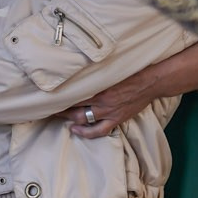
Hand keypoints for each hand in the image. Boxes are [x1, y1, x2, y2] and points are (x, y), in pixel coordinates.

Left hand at [55, 41, 197, 138]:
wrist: (151, 81)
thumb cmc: (130, 70)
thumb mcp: (109, 66)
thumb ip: (94, 70)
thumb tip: (75, 65)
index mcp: (98, 84)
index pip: (72, 90)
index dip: (58, 93)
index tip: (46, 91)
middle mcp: (100, 100)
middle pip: (73, 106)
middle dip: (58, 106)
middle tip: (46, 105)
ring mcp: (108, 111)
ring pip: (82, 118)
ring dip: (68, 118)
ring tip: (56, 116)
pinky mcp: (116, 119)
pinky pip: (98, 130)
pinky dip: (85, 132)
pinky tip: (75, 130)